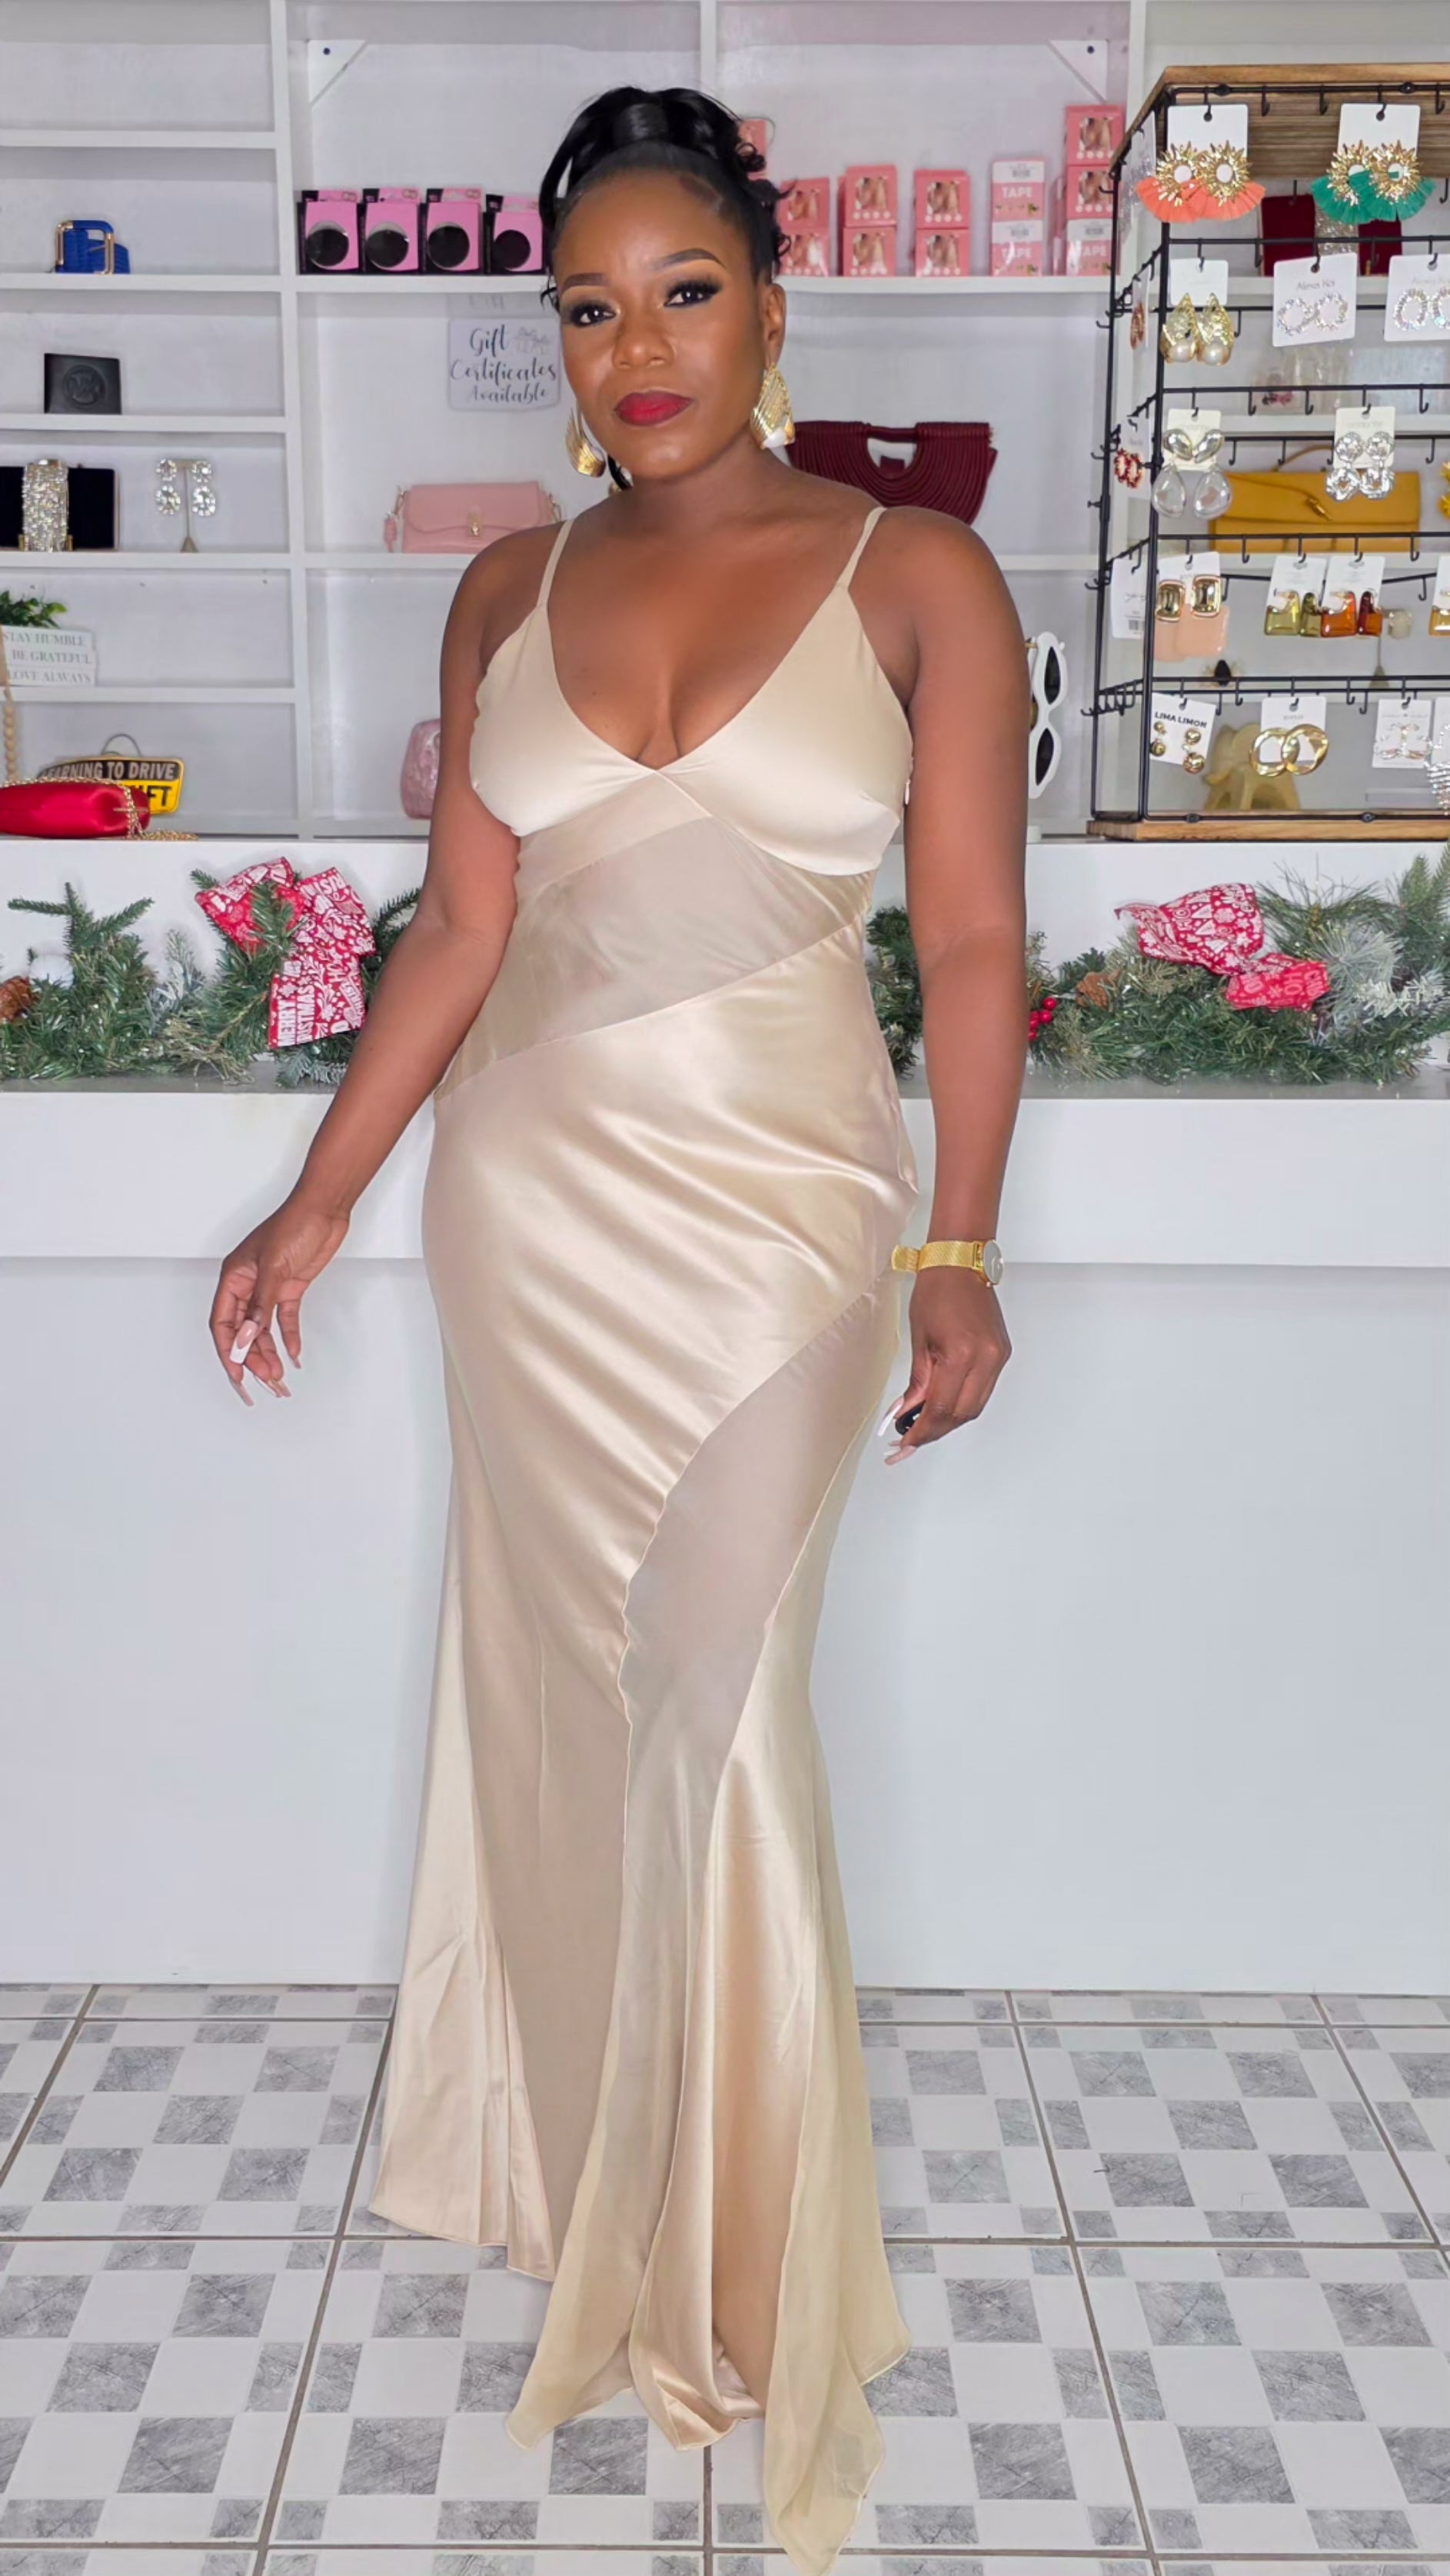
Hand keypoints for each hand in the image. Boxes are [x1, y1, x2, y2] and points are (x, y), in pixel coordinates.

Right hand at [209, 1193, 348, 1404]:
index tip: (237, 1374)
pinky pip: (285, 1319)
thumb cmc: (294, 1224)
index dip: (228, 1350)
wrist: (325, 1209)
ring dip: (269, 1351)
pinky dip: (288, 1336)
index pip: (223, 1322)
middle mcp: (248, 1284)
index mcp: (234, 1277)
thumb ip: (259, 1306)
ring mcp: (269, 1287)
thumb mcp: (274, 1268)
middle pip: (242, 1330)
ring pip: (262, 1328)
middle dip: (251, 1357)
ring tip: (278, 1374)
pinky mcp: (290, 1288)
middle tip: (265, 1380)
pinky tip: (293, 1353)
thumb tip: (245, 1337)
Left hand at [882, 1269, 1010, 1461]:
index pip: (942, 1408)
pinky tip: (945, 1406)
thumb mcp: (919, 1340)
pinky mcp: (1002, 1355)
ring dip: (950, 1420)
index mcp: (961, 1354)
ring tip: (925, 1426)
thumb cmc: (937, 1292)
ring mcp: (998, 1358)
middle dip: (935, 1431)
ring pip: (975, 1406)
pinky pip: (983, 1391)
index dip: (922, 1430)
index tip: (906, 1442)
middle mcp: (986, 1359)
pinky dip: (963, 1403)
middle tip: (910, 1440)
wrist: (961, 1265)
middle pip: (962, 1414)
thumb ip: (917, 1382)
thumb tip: (907, 1412)